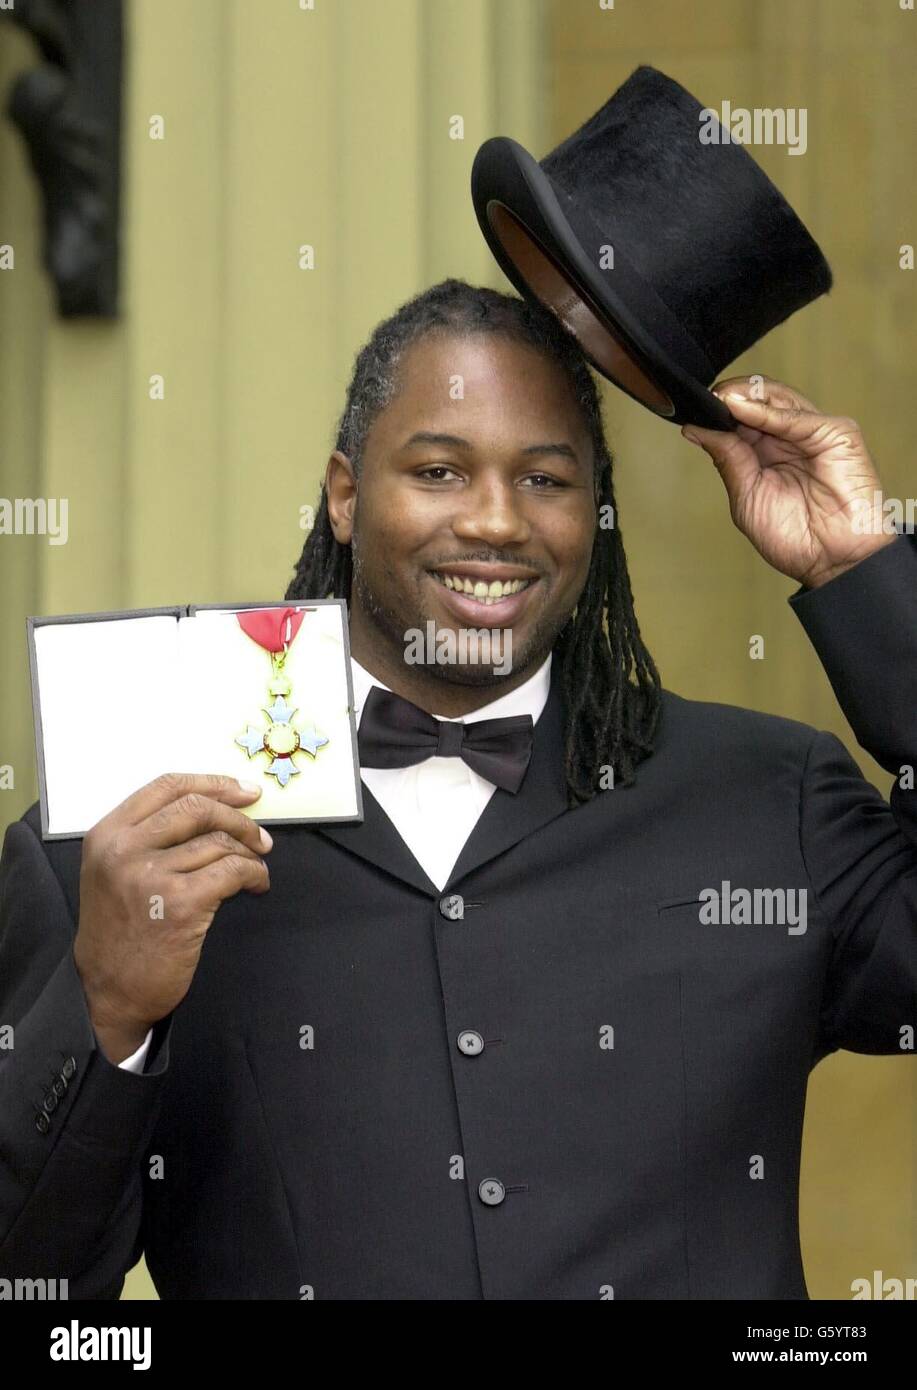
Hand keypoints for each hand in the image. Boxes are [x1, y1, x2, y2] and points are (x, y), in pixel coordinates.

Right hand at [74, 773, 271, 1059]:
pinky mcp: (180, 904)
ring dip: (250, 851)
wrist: (110, 991)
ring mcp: (151, 876)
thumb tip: (216, 808)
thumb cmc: (120, 930)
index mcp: (107, 834)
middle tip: (260, 833)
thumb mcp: (114, 872)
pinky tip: (257, 884)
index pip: (167, 786)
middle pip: (197, 807)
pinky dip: (255, 874)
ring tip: (257, 865)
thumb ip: (149, 837)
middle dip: (238, 816)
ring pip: (219, 841)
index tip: (242, 791)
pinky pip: (233, 871)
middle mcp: (124, 849)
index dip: (212, 783)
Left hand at [682, 376, 897, 587]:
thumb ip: (727, 459)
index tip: (693, 409)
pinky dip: (766, 412)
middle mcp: (791, 438)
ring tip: (720, 399)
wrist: (833, 561)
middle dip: (730, 396)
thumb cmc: (796, 538)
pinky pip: (796, 416)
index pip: (741, 417)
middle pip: (759, 399)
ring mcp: (814, 432)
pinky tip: (741, 409)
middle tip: (704, 400)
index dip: (717, 410)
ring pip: (778, 398)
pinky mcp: (837, 433)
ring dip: (746, 396)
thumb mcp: (746, 496)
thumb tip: (695, 430)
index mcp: (769, 452)